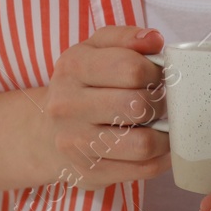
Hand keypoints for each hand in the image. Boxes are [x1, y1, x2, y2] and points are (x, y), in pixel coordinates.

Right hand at [36, 25, 170, 189]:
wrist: (45, 132)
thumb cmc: (81, 86)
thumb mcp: (95, 49)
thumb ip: (126, 38)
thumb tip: (155, 39)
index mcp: (73, 67)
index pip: (130, 67)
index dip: (156, 71)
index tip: (159, 75)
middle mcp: (68, 106)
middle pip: (138, 105)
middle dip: (161, 102)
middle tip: (162, 100)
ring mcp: (76, 144)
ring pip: (143, 144)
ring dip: (165, 135)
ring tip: (164, 124)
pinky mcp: (90, 173)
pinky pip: (143, 170)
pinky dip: (162, 158)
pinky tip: (161, 146)